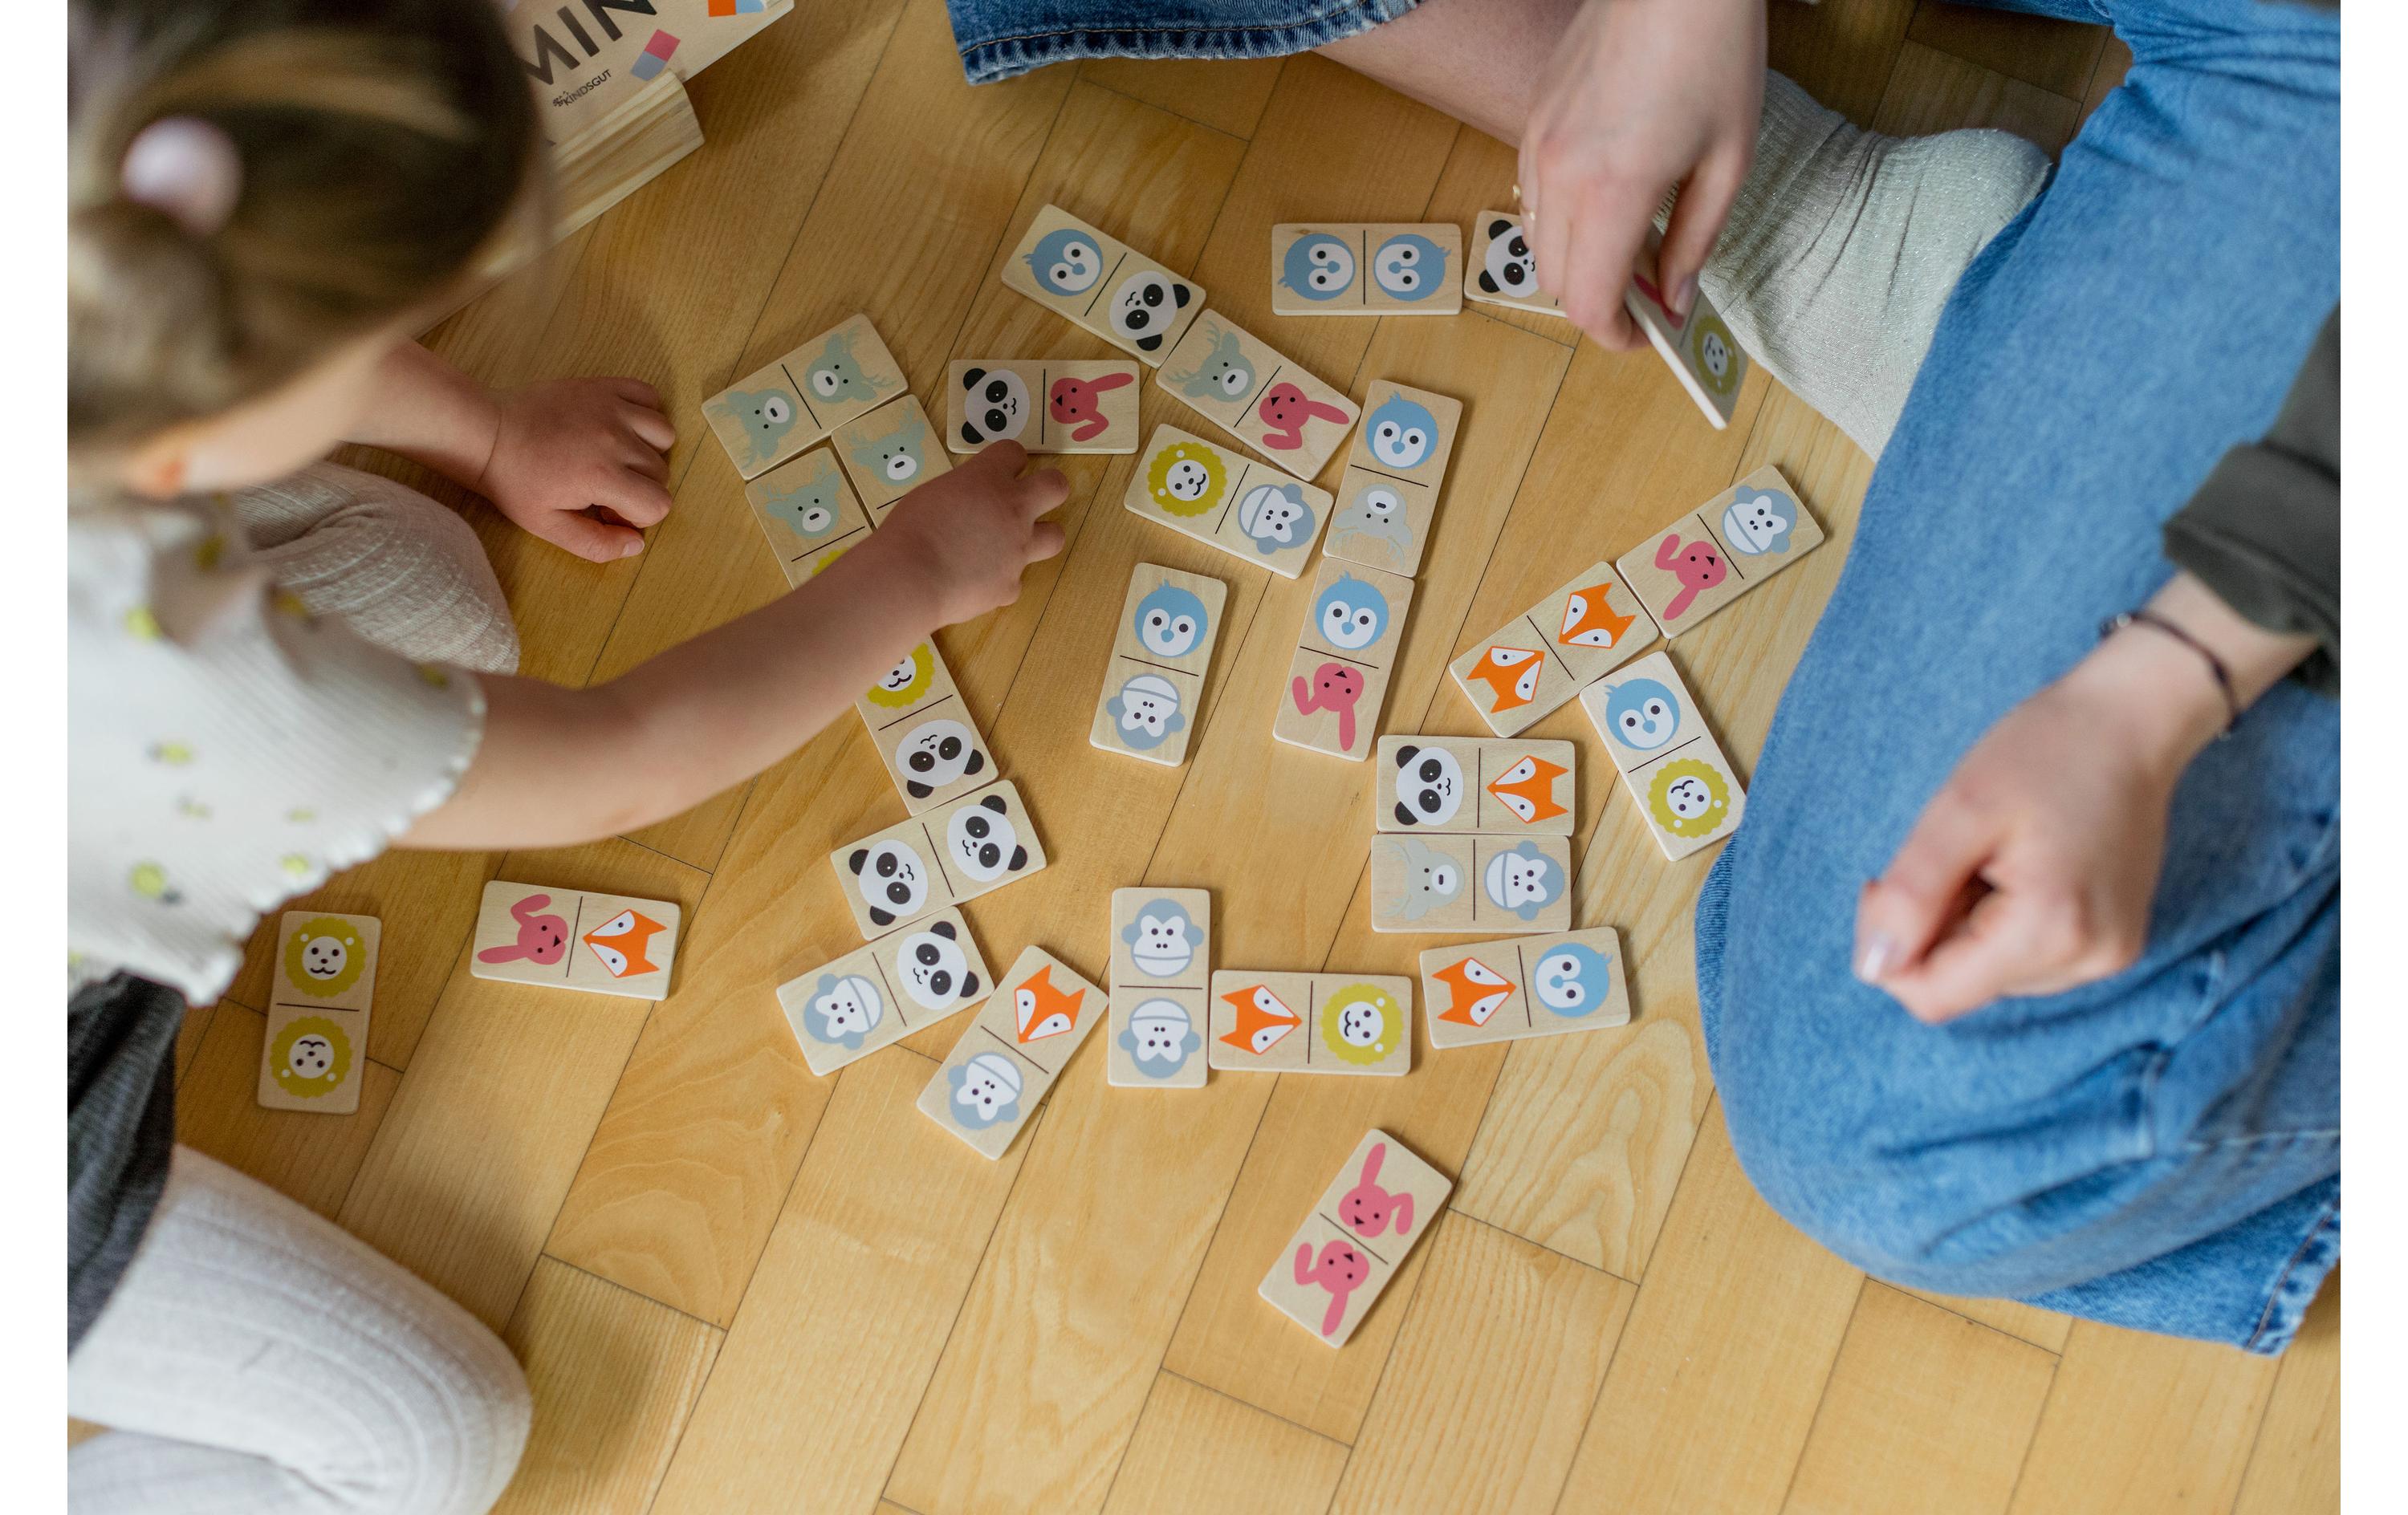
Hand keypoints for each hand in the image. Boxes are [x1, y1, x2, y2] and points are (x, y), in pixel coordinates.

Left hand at [478, 377, 676, 561]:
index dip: (637, 515)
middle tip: (603, 487)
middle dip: (639, 488)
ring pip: (665, 436)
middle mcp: (615, 440)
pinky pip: (650, 397)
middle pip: (661, 473)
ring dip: (648, 453)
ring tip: (617, 458)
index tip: (606, 509)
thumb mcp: (547, 526)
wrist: (487, 433)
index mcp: (602, 477)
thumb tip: (636, 544)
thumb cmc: (514, 482)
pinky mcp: (604, 388)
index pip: (659, 504)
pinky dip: (647, 414)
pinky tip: (623, 428)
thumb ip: (595, 544)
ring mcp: (612, 409)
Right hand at [877, 441, 1067, 624]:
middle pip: (1056, 487)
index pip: (1014, 453)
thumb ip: (963, 493)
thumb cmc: (909, 531)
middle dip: (1048, 488)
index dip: (1007, 461)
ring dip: (1038, 537)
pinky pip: (1014, 579)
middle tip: (1031, 497)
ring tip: (1012, 545)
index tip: (1000, 470)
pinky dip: (999, 579)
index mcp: (987, 479)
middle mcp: (1013, 510)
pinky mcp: (1011, 584)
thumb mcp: (933, 494)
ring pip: (1054, 537)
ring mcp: (1018, 549)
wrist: (911, 579)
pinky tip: (977, 581)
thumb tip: (971, 503)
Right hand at [1519, 0, 1763, 345]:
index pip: (1589, 303)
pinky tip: (1607, 198)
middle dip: (1598, 303)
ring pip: (1538, 242)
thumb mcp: (1728, 160)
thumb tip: (1674, 298)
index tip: (1648, 336)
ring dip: (1578, 261)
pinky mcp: (1532, 120)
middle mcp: (1561, 176)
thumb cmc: (1714, 55)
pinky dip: (1563, 219)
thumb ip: (1694, 240)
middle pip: (1556, 283)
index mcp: (1613, 192)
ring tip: (1630, 244)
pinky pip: (1534, 195)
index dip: (1617, 335)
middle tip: (1646, 293)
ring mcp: (1538, 146)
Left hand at [1854, 628, 2232, 1022]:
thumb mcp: (1959, 810)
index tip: (1888, 882)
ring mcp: (2106, 957)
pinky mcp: (2110, 945)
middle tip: (1950, 853)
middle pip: (1959, 985)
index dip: (1890, 949)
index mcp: (2053, 932)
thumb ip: (1911, 896)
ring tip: (1993, 855)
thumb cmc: (2045, 751)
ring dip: (1964, 922)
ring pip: (1987, 972)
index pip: (1933, 996)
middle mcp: (2089, 962)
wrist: (2131, 721)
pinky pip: (2022, 957)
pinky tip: (2017, 867)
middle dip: (1931, 926)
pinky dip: (1998, 920)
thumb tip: (1873, 968)